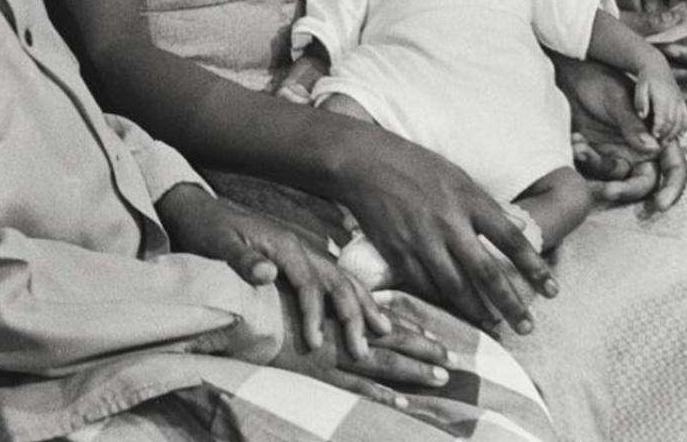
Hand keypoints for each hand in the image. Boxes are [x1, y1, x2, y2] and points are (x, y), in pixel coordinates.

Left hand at [156, 184, 389, 357]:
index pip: (309, 284)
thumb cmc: (207, 230)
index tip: (317, 344)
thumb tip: (268, 273)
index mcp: (283, 245)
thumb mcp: (218, 244)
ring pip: (343, 278)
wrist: (199, 210)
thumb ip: (242, 259)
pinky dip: (355, 294)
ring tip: (383, 331)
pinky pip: (336, 277)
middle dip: (353, 316)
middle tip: (362, 351)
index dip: (315, 314)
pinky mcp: (301, 257)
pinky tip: (366, 309)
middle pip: (337, 282)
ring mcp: (304, 251)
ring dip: (363, 305)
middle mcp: (301, 247)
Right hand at [268, 286, 452, 409]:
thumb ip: (314, 292)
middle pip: (389, 340)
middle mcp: (339, 329)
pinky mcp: (317, 371)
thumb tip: (333, 293)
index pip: (380, 319)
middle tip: (455, 361)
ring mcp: (330, 353)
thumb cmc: (258, 295)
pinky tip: (403, 404)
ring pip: (380, 363)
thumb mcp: (285, 283)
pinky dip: (381, 394)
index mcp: (335, 308)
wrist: (231, 309)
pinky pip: (354, 386)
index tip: (435, 337)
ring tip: (442, 380)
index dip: (409, 327)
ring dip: (412, 371)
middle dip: (423, 350)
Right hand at [328, 124, 555, 333]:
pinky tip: (452, 309)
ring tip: (492, 325)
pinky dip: (440, 300)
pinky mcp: (397, 252)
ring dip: (477, 311)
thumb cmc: (414, 164)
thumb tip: (518, 225)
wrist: (363, 163)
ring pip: (455, 287)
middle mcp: (449, 223)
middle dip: (510, 304)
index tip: (552, 290)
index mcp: (469, 200)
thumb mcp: (457, 175)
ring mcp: (422, 240)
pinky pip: (423, 285)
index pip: (511, 239)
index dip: (534, 267)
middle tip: (526, 327)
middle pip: (487, 272)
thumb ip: (485, 204)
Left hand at [558, 58, 686, 212]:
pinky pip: (594, 170)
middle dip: (627, 190)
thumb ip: (632, 124)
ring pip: (618, 181)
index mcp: (656, 136)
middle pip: (644, 184)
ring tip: (581, 147)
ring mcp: (617, 155)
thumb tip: (653, 148)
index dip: (672, 188)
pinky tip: (576, 140)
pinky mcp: (595, 156)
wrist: (568, 76)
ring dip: (599, 168)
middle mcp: (640, 150)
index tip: (661, 205)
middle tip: (608, 191)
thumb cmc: (599, 82)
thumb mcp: (616, 99)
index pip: (674, 168)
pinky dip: (585, 158)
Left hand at [632, 52, 686, 140]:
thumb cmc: (645, 79)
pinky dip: (684, 127)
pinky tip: (679, 135)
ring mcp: (679, 100)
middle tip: (660, 143)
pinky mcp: (682, 101)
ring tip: (667, 141)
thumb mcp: (639, 88)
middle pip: (673, 121)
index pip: (663, 116)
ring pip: (681, 120)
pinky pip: (686, 116)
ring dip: (675, 133)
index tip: (654, 136)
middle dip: (667, 133)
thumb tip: (642, 116)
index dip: (660, 128)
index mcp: (662, 97)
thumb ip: (640, 102)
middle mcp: (673, 99)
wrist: (657, 66)